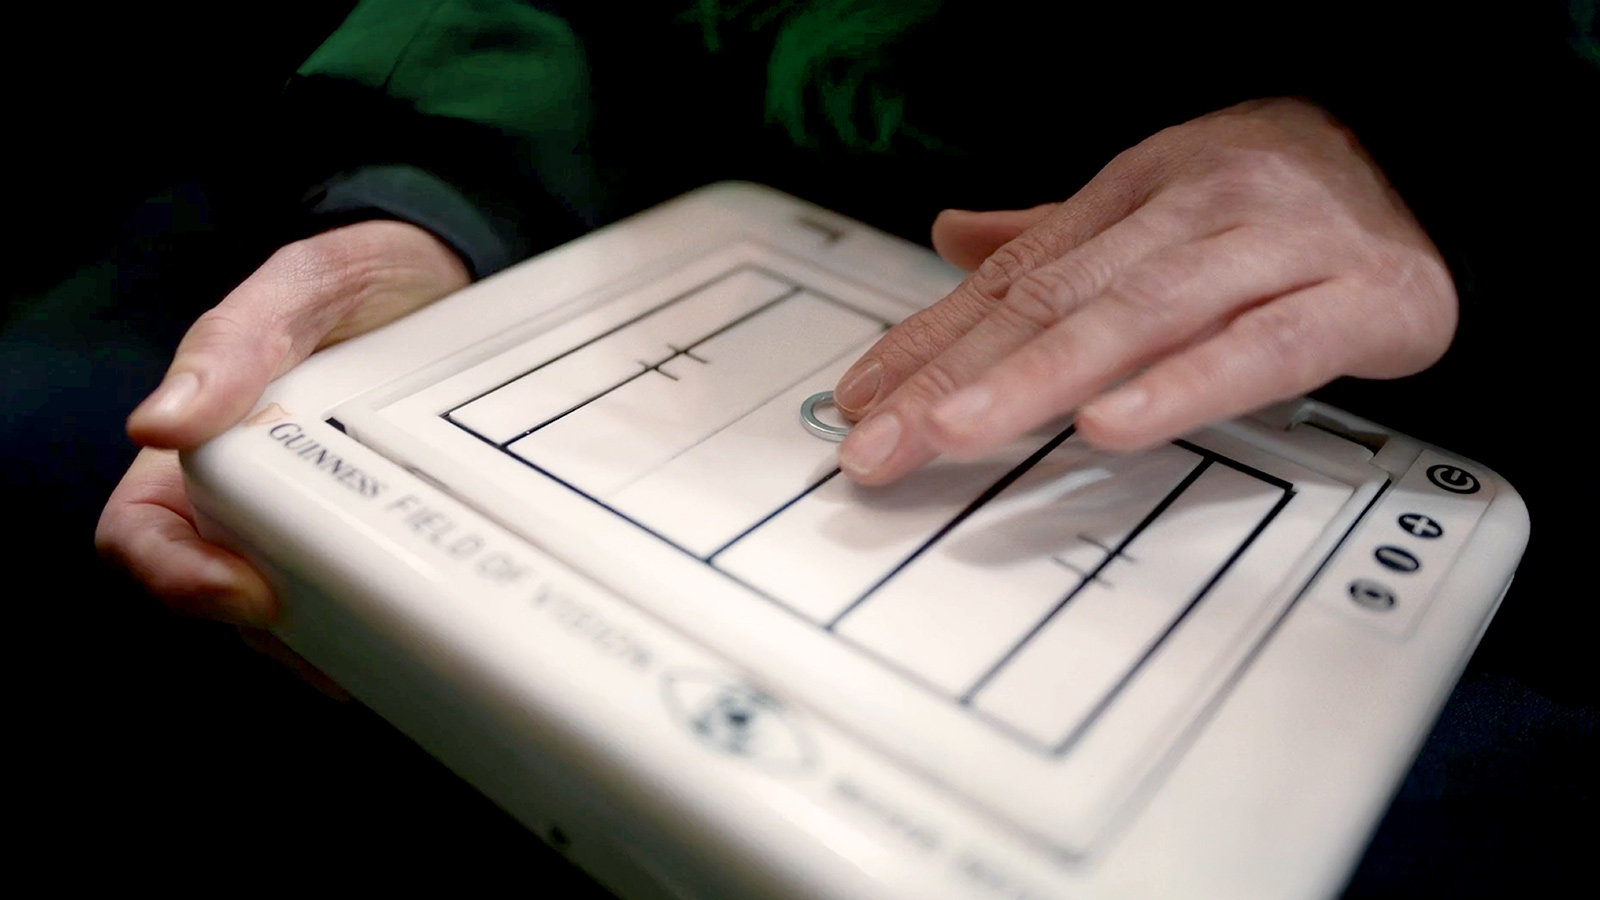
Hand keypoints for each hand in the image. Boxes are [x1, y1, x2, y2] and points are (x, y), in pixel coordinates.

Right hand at [96, 221, 469, 634]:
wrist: (451, 281)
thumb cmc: (361, 281)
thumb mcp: (304, 286)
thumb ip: (234, 343)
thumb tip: (158, 424)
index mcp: (200, 446)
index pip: (142, 537)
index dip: (178, 578)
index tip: (253, 591)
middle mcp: (244, 495)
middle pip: (225, 597)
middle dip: (277, 632)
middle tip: (352, 628)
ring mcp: (311, 519)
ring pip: (296, 613)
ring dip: (335, 639)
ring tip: (398, 638)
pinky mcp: (377, 531)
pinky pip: (364, 596)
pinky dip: (385, 618)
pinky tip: (428, 621)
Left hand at [832, 98, 1456, 483]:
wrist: (1434, 161)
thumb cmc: (1276, 198)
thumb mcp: (1153, 204)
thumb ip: (1052, 236)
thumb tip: (949, 237)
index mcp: (1130, 196)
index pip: (1011, 280)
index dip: (929, 344)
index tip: (860, 403)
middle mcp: (1186, 215)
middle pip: (1052, 302)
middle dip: (953, 376)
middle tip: (879, 440)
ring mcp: (1268, 251)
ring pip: (1135, 318)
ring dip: (1034, 380)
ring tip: (955, 430)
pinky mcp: (1354, 300)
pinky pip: (1259, 348)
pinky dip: (1183, 385)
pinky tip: (1113, 423)